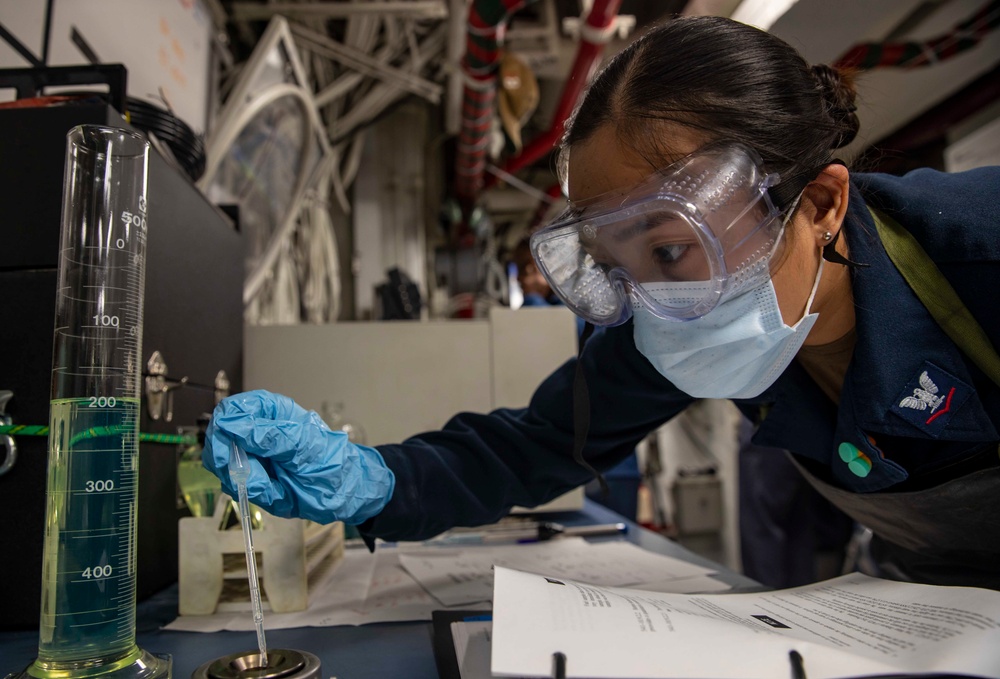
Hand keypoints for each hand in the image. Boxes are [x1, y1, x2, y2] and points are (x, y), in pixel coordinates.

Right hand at [203, 390, 394, 524]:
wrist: (345, 493)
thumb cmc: (332, 464)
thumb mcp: (305, 449)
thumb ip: (270, 436)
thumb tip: (234, 423)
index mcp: (272, 412)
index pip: (231, 410)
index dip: (222, 431)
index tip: (225, 456)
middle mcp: (258, 430)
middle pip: (219, 439)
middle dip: (230, 464)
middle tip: (257, 480)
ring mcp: (253, 453)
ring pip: (223, 465)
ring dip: (243, 481)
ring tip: (273, 486)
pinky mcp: (254, 475)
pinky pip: (236, 483)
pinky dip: (252, 492)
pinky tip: (274, 492)